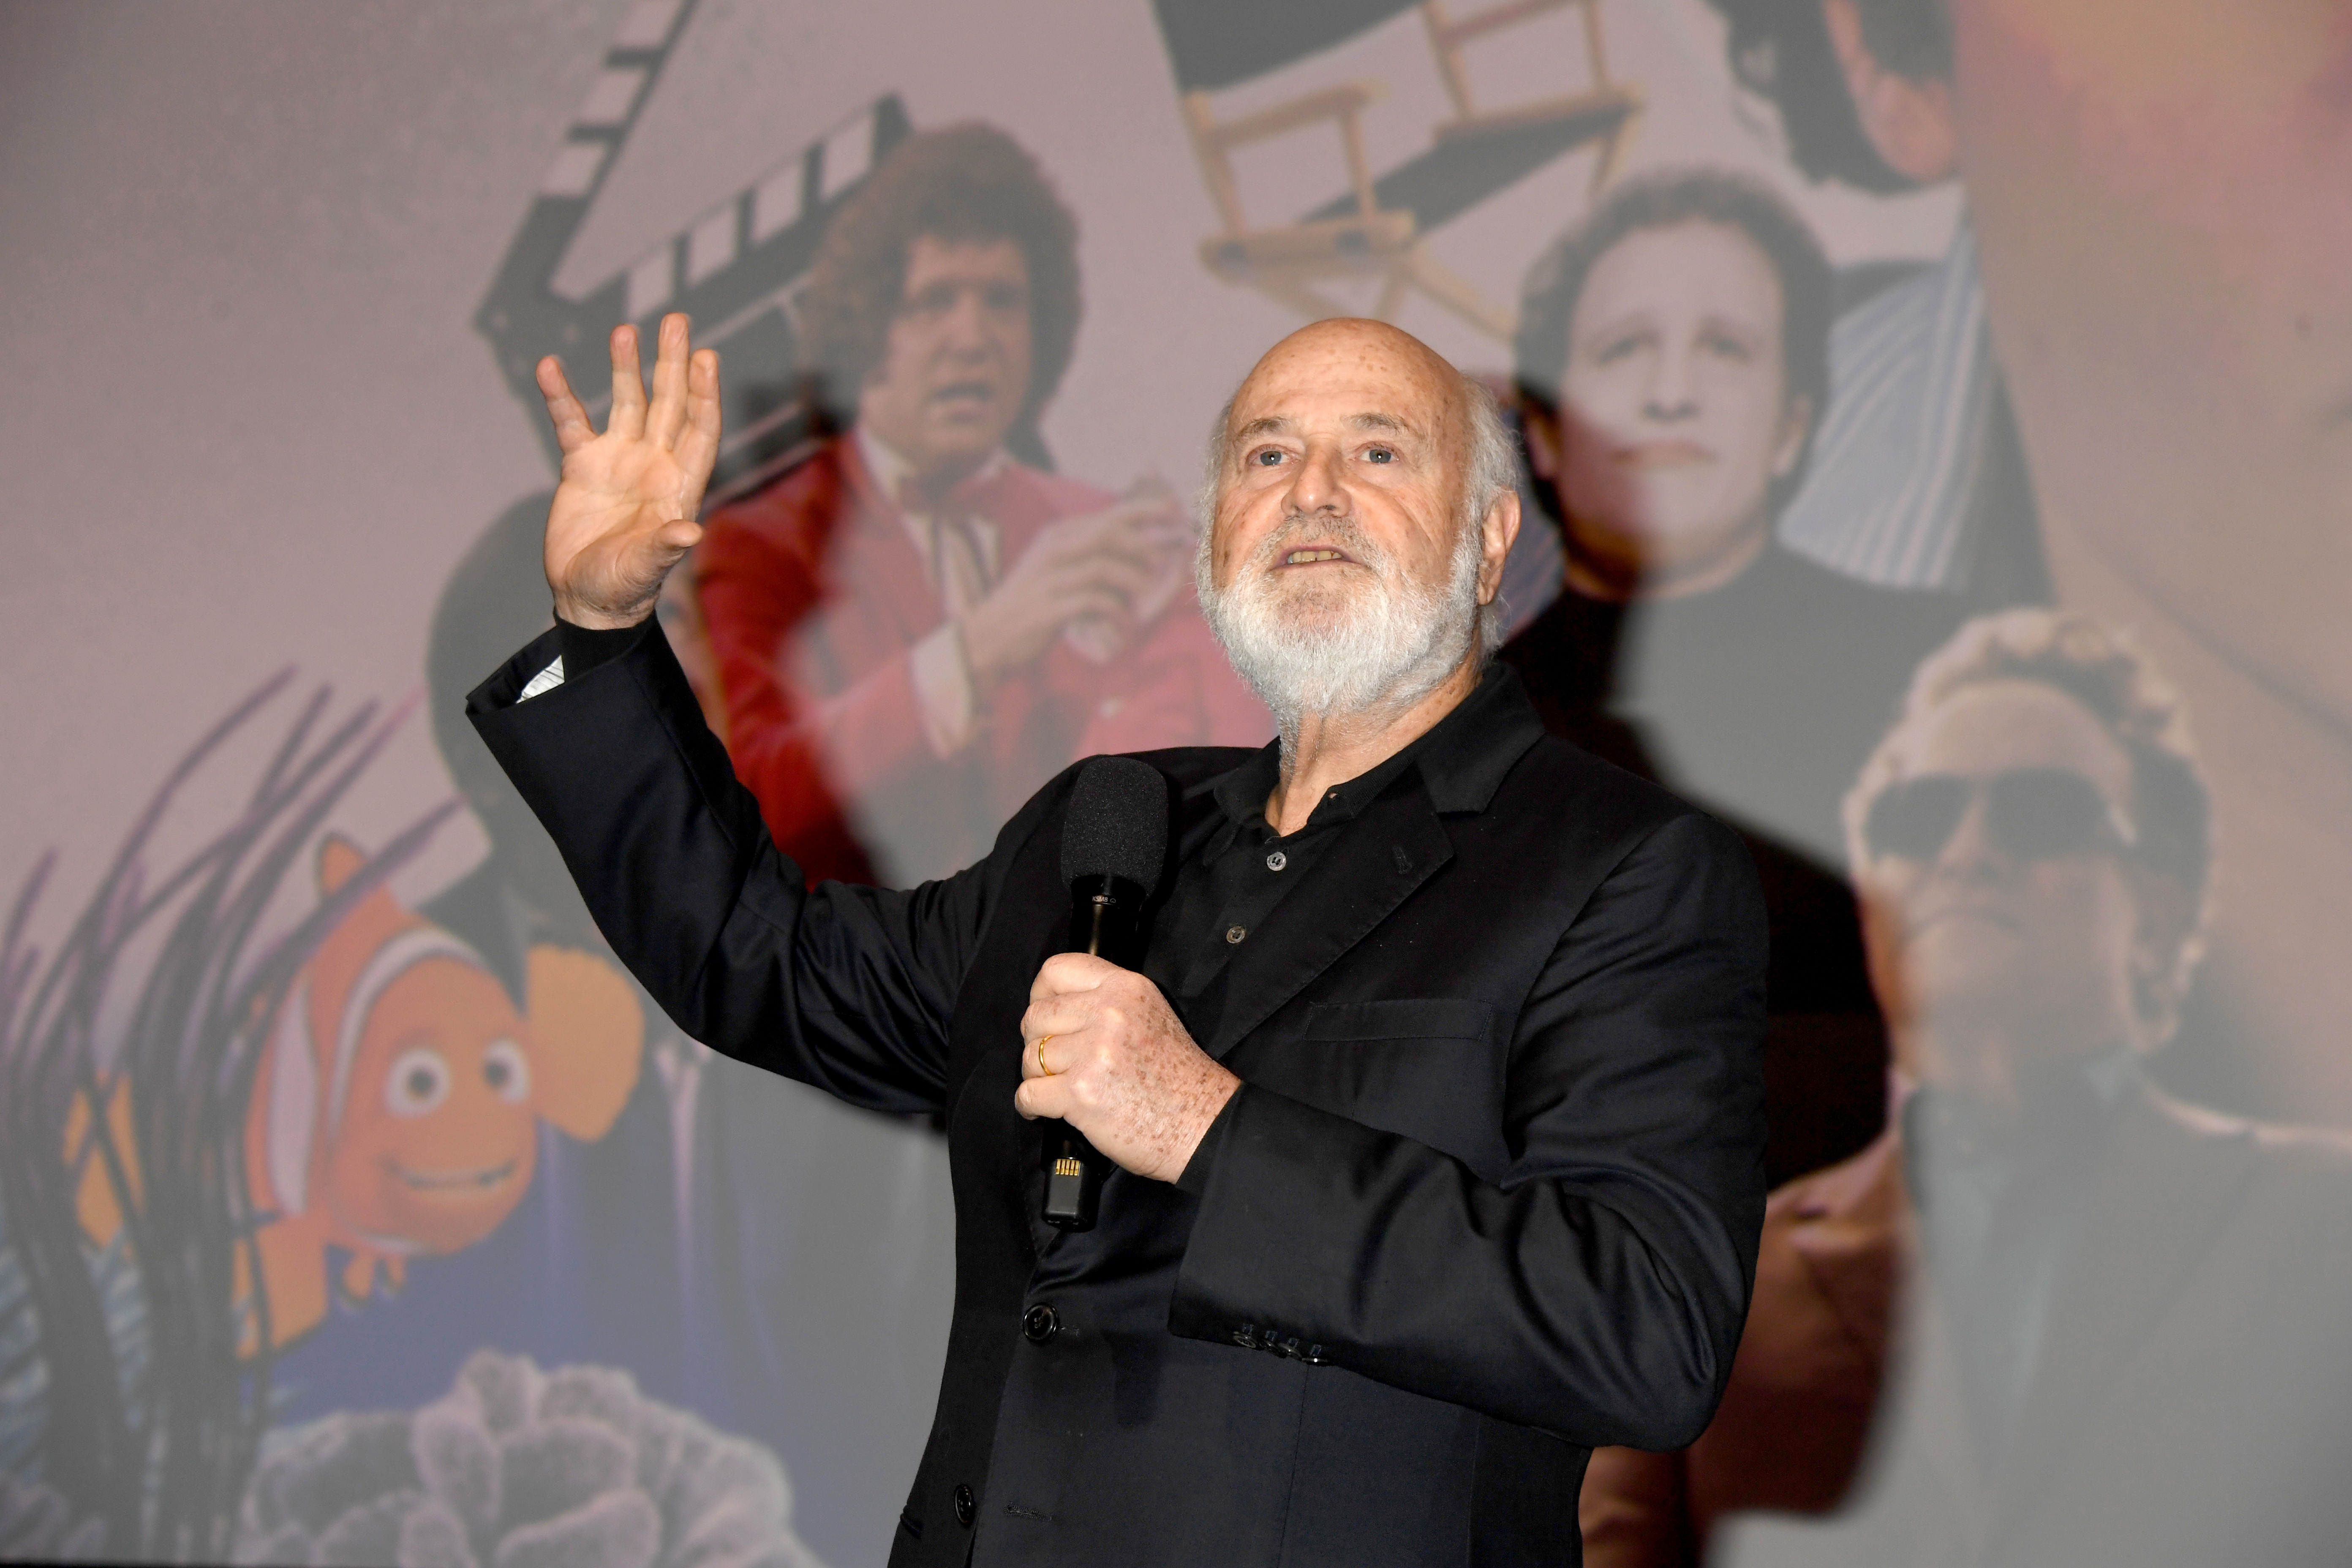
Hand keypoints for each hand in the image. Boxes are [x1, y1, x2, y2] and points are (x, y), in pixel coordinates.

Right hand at [536, 313, 720, 629]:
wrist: (588, 597)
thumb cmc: (625, 588)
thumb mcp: (645, 568)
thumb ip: (665, 546)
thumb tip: (691, 530)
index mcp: (679, 485)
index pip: (699, 429)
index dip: (704, 394)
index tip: (706, 358)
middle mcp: (655, 464)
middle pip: (669, 403)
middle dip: (673, 363)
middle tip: (676, 320)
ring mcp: (619, 461)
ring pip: (627, 403)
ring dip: (626, 367)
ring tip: (625, 330)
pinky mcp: (582, 466)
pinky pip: (571, 422)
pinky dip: (561, 396)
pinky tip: (550, 367)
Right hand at [961, 491, 1192, 684]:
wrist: (988, 636)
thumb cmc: (1032, 603)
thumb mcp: (1058, 569)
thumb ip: (1091, 555)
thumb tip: (1141, 551)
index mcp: (1058, 535)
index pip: (1109, 516)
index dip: (1145, 513)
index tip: (1175, 514)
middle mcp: (1054, 549)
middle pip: (1108, 533)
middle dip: (1144, 543)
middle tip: (1165, 562)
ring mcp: (1050, 576)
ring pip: (1103, 566)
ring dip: (1130, 584)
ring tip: (1140, 603)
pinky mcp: (1049, 606)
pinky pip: (1094, 602)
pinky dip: (1115, 612)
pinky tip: (1123, 625)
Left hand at [1015, 953, 1238, 1182]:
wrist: (1203, 1123)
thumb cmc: (1179, 1077)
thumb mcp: (1152, 1014)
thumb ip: (1109, 1002)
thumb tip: (1060, 1006)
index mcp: (1126, 988)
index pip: (1058, 969)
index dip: (1040, 993)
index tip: (1044, 1013)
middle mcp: (1108, 1013)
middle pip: (1037, 1015)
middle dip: (1037, 1041)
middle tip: (1052, 1061)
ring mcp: (1093, 1052)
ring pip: (1031, 1056)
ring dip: (1037, 1076)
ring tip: (1055, 1088)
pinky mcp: (1080, 1092)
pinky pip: (1028, 1093)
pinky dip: (1030, 1106)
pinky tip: (1043, 1110)